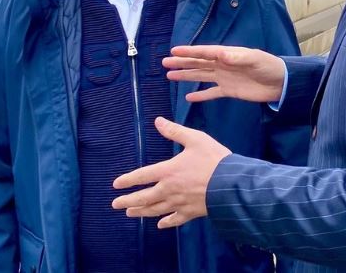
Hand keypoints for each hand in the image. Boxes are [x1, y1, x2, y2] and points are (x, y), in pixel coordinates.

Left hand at [111, 117, 230, 228]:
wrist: (231, 184)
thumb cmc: (213, 159)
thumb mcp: (195, 139)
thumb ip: (175, 131)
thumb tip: (158, 121)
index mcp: (168, 171)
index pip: (142, 176)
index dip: (127, 180)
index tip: (115, 185)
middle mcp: (169, 189)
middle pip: (144, 197)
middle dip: (128, 201)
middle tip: (115, 205)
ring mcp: (179, 203)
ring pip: (155, 210)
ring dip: (141, 212)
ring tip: (130, 214)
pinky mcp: (191, 212)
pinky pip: (174, 219)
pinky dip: (165, 222)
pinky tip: (159, 225)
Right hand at [164, 45, 285, 103]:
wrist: (281, 83)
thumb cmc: (269, 66)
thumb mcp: (254, 59)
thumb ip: (237, 57)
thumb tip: (220, 54)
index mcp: (227, 55)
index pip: (204, 53)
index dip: (189, 52)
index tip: (173, 51)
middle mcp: (222, 65)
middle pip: (198, 63)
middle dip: (182, 63)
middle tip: (165, 63)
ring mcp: (224, 78)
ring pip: (201, 76)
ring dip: (186, 76)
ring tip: (170, 76)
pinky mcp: (229, 90)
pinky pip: (211, 93)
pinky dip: (200, 95)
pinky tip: (188, 98)